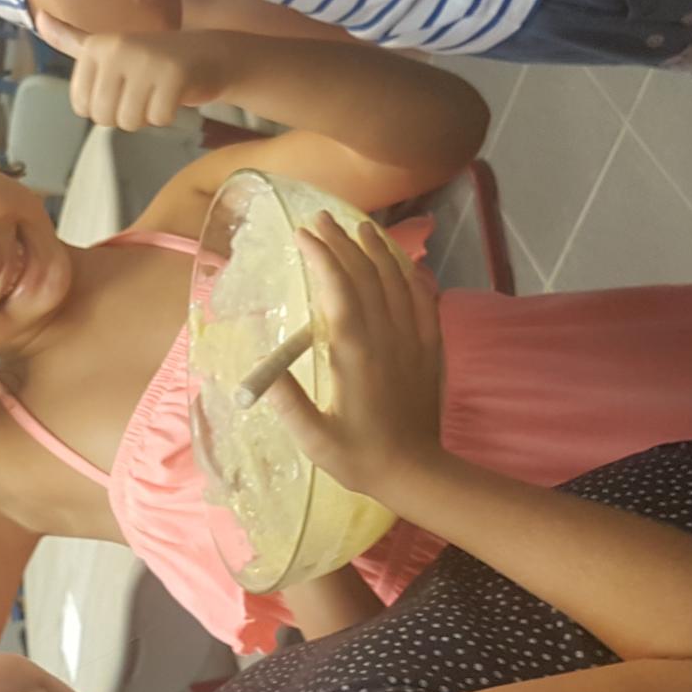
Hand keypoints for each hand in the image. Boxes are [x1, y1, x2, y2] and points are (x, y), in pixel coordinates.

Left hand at [36, 13, 232, 130]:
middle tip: (143, 92)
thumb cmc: (152, 57)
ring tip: (157, 93)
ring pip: (130, 121)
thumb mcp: (107, 47)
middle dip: (125, 115)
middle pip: (104, 117)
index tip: (121, 86)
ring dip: (146, 117)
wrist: (208, 53)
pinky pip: (158, 119)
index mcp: (96, 46)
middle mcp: (117, 50)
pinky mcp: (173, 75)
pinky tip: (174, 95)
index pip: (82, 106)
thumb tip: (37, 18)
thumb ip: (72, 40)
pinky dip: (168, 116)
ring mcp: (146, 61)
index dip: (104, 107)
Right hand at [264, 215, 444, 497]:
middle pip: (366, 275)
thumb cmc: (359, 457)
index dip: (321, 256)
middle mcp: (387, 337)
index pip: (338, 289)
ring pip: (397, 281)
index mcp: (355, 353)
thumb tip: (260, 368)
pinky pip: (424, 300)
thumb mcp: (314, 438)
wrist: (417, 472)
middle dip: (342, 242)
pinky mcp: (430, 348)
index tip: (302, 234)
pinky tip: (404, 263)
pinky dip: (412, 275)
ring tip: (360, 227)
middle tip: (321, 219)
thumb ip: (287, 401)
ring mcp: (413, 339)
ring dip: (377, 250)